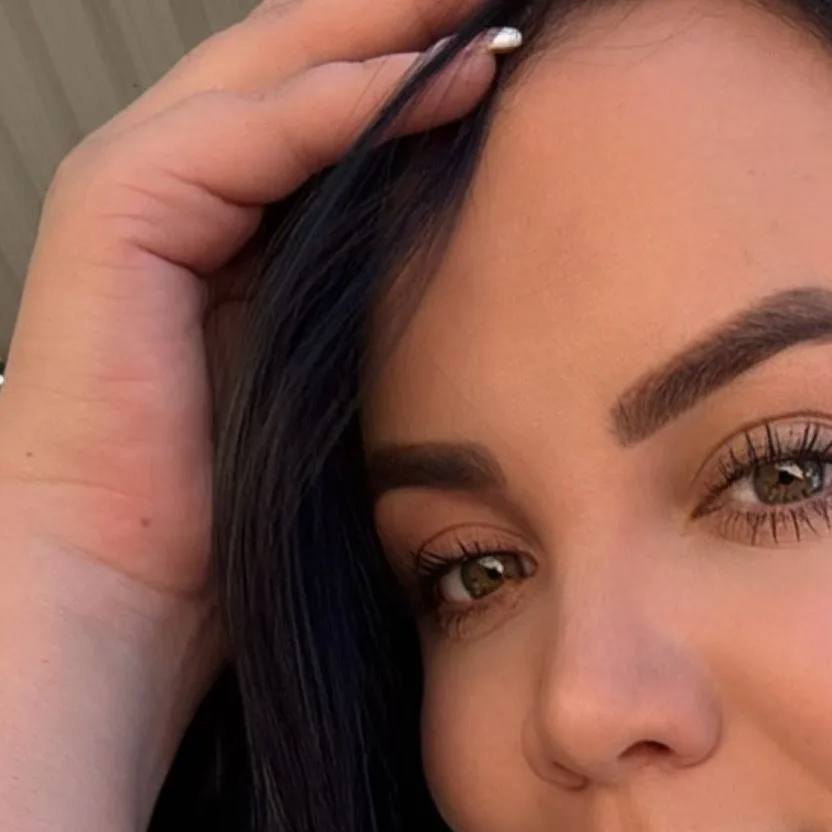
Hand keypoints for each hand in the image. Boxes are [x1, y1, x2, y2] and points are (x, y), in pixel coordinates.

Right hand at [0, 0, 502, 713]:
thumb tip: (499, 261)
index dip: (422, 57)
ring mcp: (136, 178)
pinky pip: (255, 128)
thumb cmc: (221, 524)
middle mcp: (171, 176)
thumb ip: (379, 301)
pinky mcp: (121, 203)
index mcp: (219, 215)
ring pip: (280, 63)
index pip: (327, 96)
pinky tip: (442, 81)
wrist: (119, 592)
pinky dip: (350, 100)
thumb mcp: (331, 384)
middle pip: (303, 52)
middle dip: (414, 16)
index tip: (530, 43)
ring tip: (500, 8)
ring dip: (396, 29)